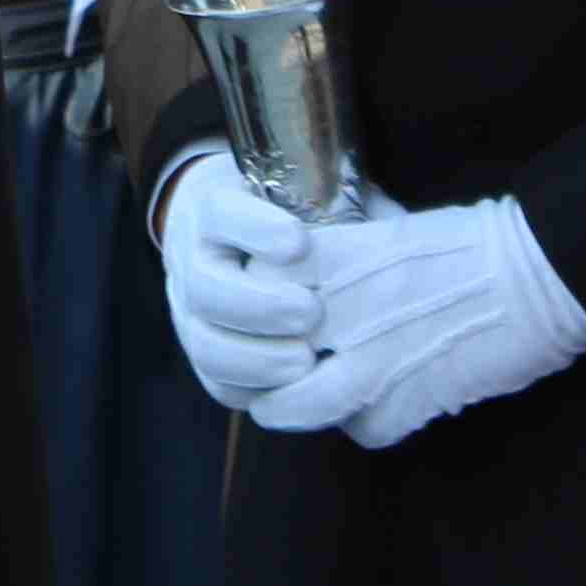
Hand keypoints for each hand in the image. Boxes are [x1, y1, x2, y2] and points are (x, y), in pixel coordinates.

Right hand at [157, 159, 329, 412]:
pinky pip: (217, 384)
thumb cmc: (291, 213)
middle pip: (205, 288)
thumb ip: (349, 212)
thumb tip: (397, 240)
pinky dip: (255, 391)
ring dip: (256, 360)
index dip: (254, 229)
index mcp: (215, 208)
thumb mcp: (313, 194)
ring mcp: (188, 311)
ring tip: (306, 363)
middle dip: (259, 306)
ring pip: (204, 344)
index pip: (219, 212)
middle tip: (312, 314)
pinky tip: (294, 389)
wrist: (230, 233)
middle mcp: (193, 260)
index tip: (300, 243)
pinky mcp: (202, 354)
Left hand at [245, 198, 585, 450]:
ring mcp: (372, 364)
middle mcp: (344, 312)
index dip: (255, 293)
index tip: (261, 297)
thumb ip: (351, 252)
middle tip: (266, 361)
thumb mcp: (398, 228)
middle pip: (267, 347)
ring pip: (298, 403)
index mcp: (341, 258)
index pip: (259, 279)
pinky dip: (367, 423)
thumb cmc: (477, 242)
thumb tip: (318, 263)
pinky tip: (376, 407)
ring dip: (290, 406)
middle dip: (261, 359)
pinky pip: (364, 428)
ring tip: (286, 404)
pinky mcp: (406, 405)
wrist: (539, 276)